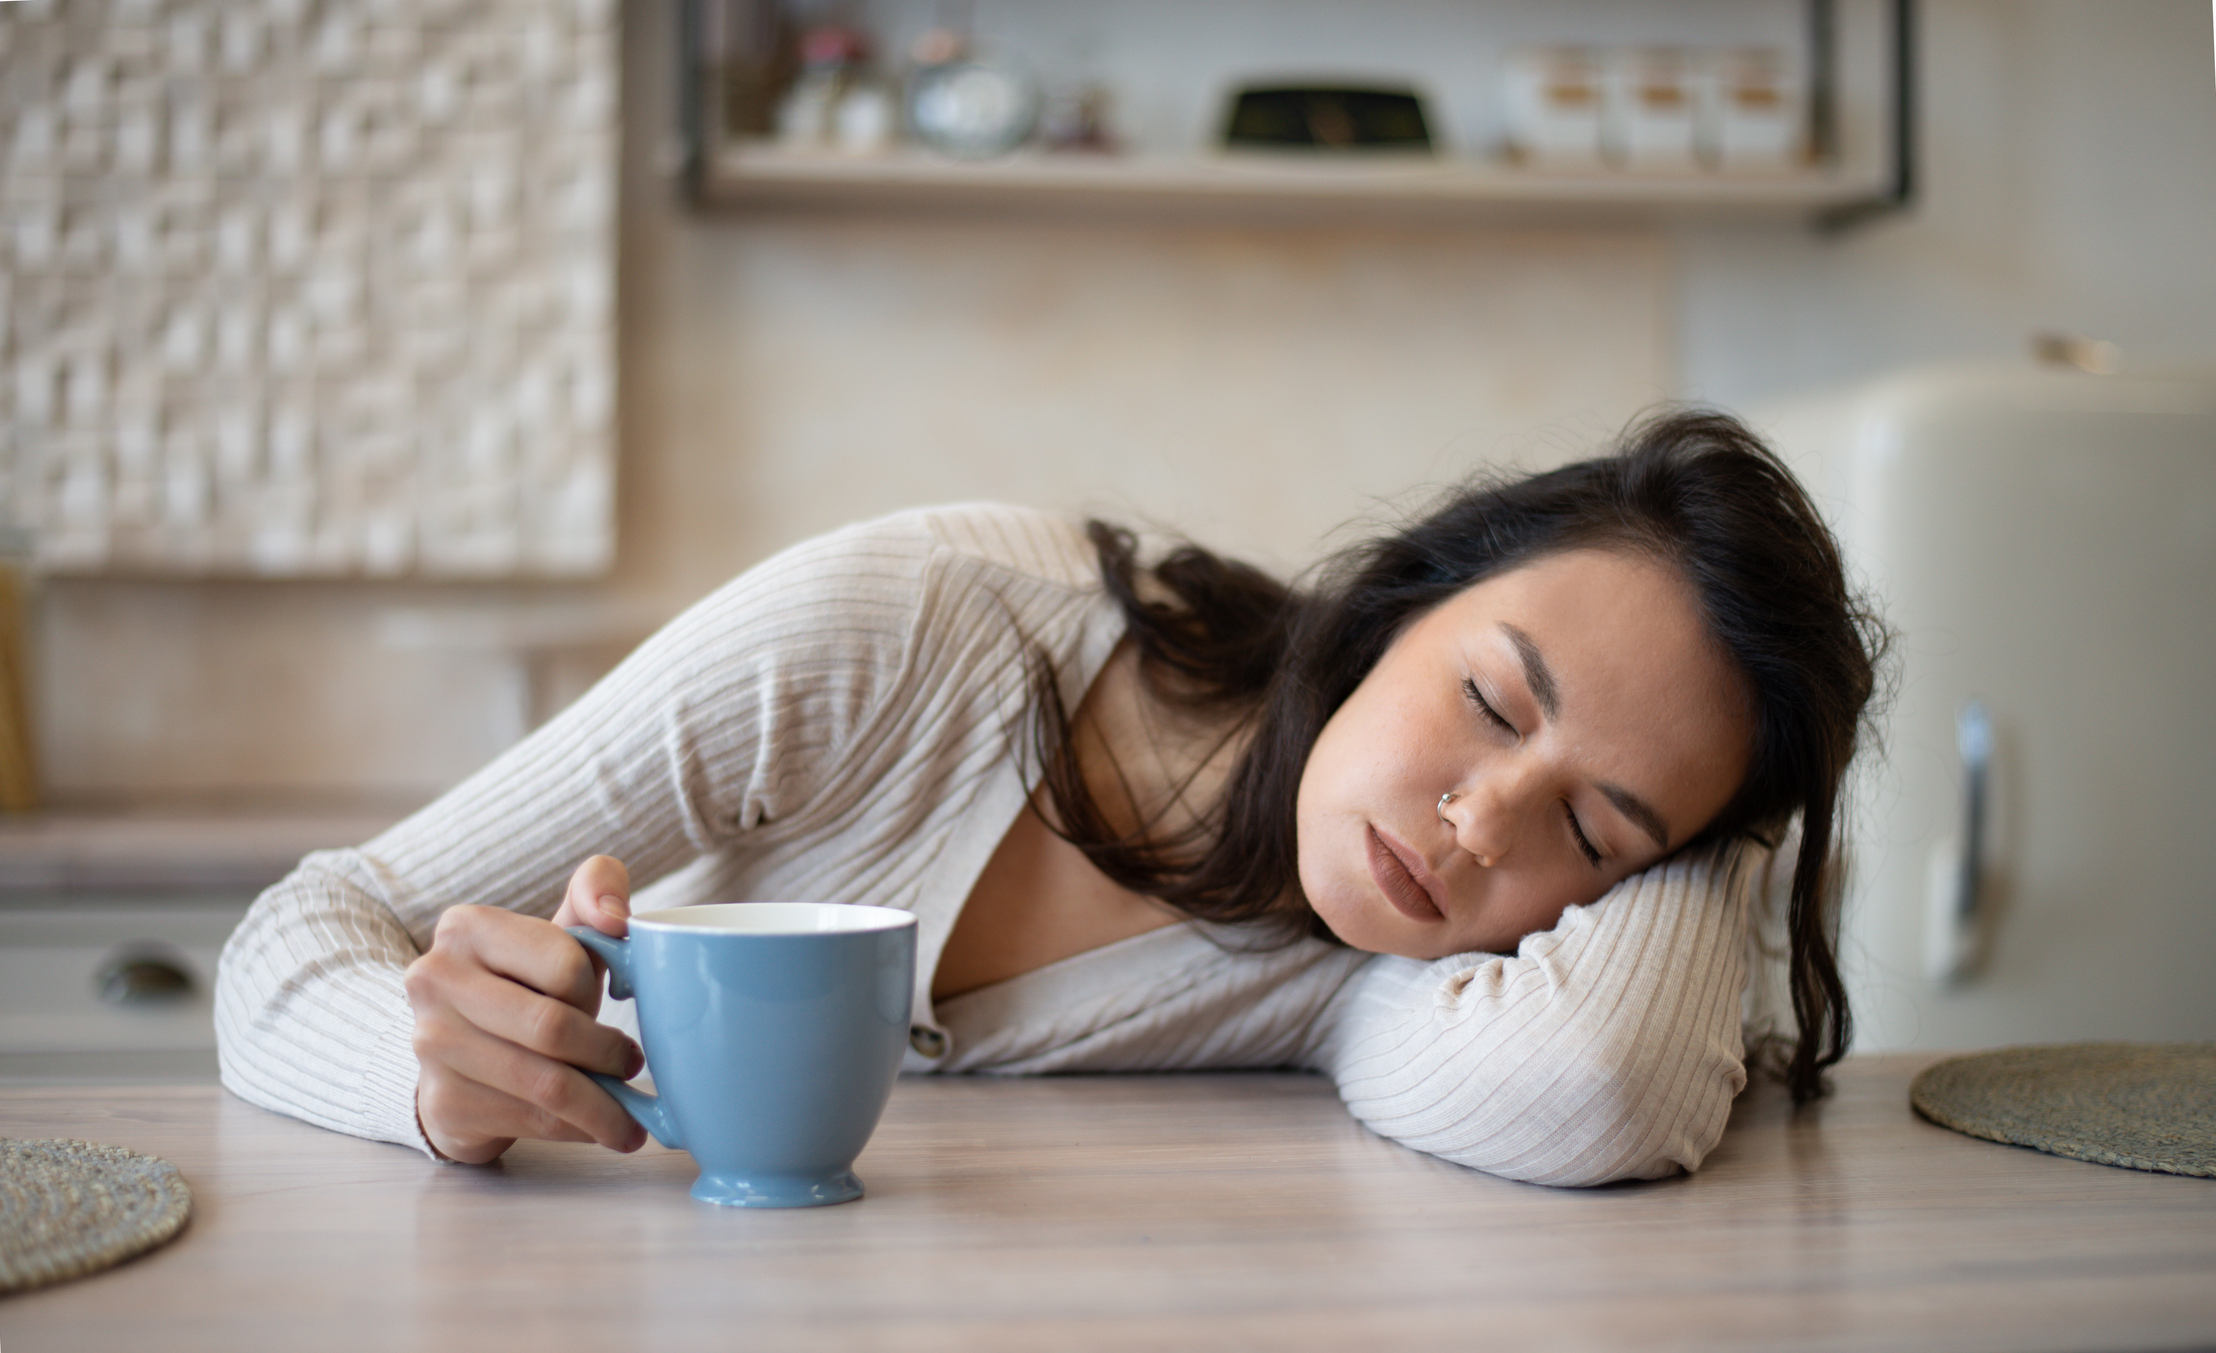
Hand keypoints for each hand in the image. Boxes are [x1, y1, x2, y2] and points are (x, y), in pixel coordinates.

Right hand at [405, 855, 647, 1163]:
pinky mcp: (443, 1103)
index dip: (596, 989)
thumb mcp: (559, 931)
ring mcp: (432, 1046)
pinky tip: (594, 1128)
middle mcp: (435, 981)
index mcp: (466, 927)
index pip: (564, 962)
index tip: (610, 1000)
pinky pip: (531, 1122)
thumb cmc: (525, 986)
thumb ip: (597, 889)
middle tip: (633, 1065)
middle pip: (553, 1029)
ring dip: (604, 1106)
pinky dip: (577, 1129)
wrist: (455, 1053)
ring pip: (546, 1085)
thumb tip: (617, 917)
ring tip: (630, 1115)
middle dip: (609, 1055)